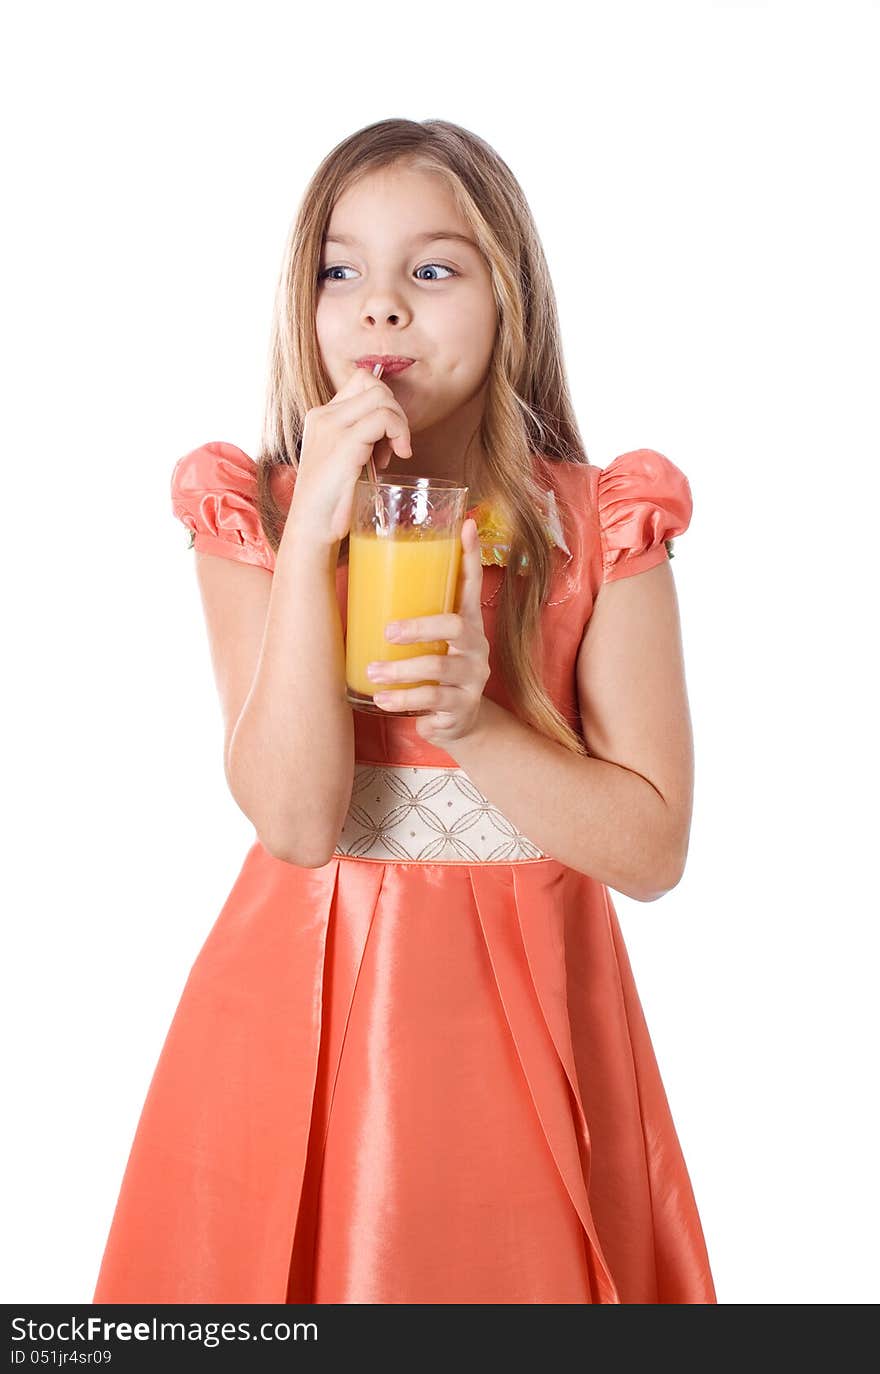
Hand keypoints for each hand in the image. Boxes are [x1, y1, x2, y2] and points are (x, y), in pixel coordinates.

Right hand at [286, 367, 411, 547]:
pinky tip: (398, 456)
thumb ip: (361, 437)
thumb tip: (391, 427)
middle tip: (392, 447)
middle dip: (395, 411)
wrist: (313, 527)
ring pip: (381, 397)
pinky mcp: (344, 443)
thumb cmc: (332, 501)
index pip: (361, 381)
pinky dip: (400, 433)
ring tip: (392, 454)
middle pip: (373, 384)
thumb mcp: (345, 459)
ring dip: (399, 423)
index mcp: (321, 416)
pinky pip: (384, 419)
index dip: (384, 401)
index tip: (386, 436)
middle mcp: (323, 415)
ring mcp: (331, 427)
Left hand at [366, 518, 489, 746]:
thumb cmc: (433, 669)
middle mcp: (476, 647)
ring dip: (401, 673)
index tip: (467, 525)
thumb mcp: (429, 642)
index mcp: (467, 622)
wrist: (458, 721)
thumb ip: (412, 614)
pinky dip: (406, 704)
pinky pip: (434, 704)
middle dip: (418, 628)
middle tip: (387, 632)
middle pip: (455, 627)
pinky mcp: (462, 708)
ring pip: (438, 670)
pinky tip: (383, 702)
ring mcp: (472, 679)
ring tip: (373, 675)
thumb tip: (365, 574)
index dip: (471, 555)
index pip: (471, 583)